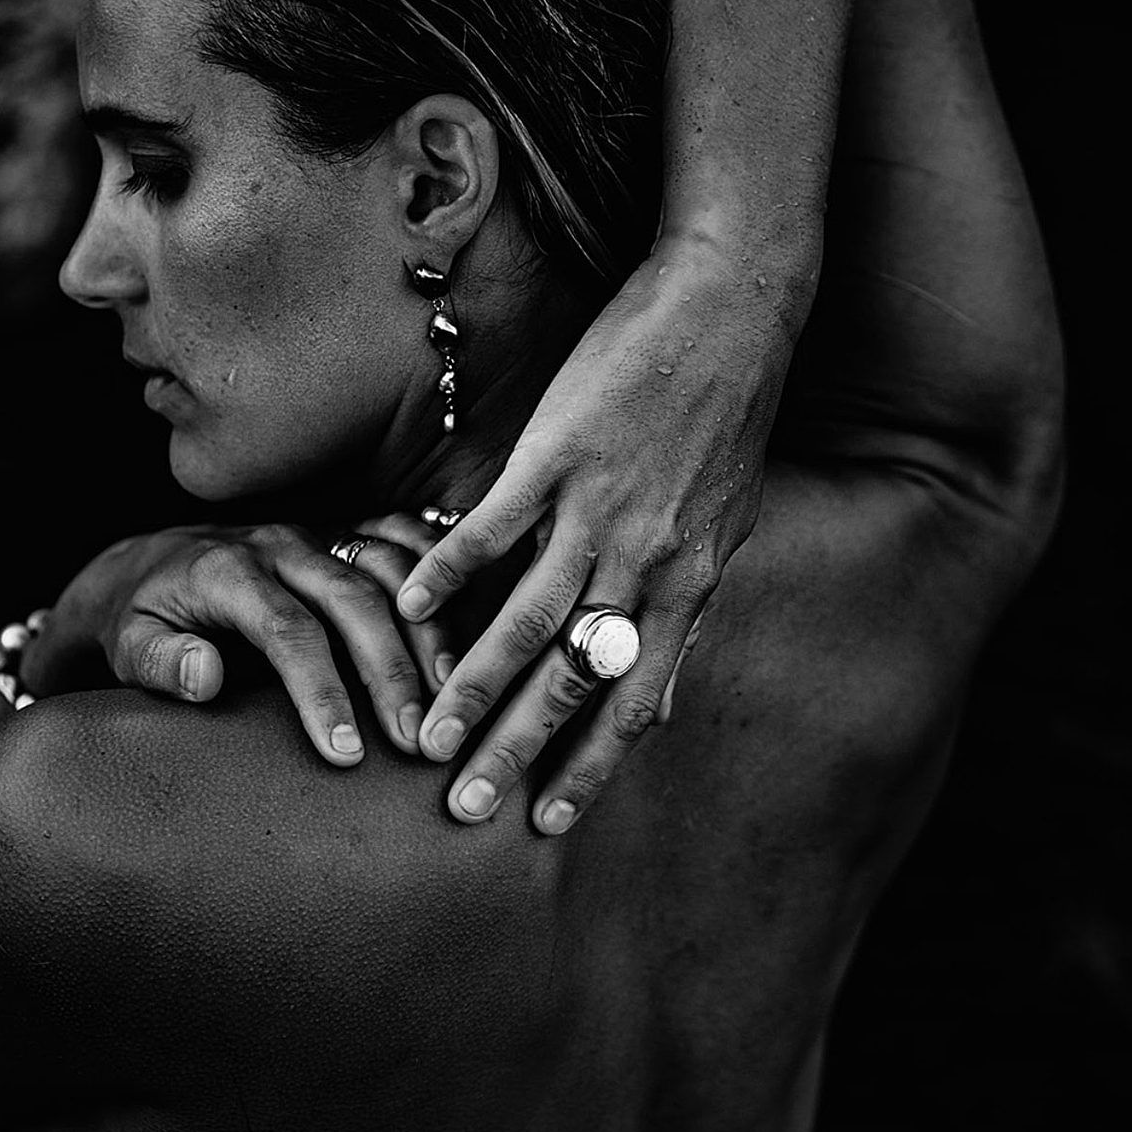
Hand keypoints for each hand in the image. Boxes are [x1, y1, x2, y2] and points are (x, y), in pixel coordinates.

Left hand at [20, 519, 454, 765]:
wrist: (156, 564)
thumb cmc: (146, 619)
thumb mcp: (130, 643)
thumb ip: (162, 663)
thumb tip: (208, 678)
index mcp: (229, 570)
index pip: (286, 630)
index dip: (320, 691)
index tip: (346, 752)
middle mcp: (283, 544)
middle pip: (352, 599)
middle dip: (390, 670)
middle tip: (418, 740)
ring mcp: (323, 533)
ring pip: (392, 569)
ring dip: (430, 629)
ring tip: (456, 694)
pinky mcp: (348, 532)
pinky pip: (407, 539)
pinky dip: (445, 570)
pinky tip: (475, 617)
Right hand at [396, 233, 798, 831]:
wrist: (731, 309)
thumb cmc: (728, 414)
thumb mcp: (725, 522)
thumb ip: (687, 604)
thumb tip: (667, 683)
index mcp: (688, 581)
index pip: (635, 698)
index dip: (591, 764)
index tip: (549, 822)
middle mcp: (646, 560)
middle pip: (575, 678)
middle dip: (519, 750)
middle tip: (468, 809)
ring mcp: (600, 508)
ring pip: (529, 619)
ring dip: (473, 684)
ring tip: (426, 734)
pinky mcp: (559, 453)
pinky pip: (494, 529)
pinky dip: (446, 572)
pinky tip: (401, 606)